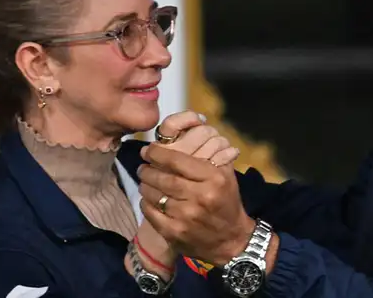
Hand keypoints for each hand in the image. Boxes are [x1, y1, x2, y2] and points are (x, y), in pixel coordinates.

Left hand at [127, 111, 240, 275]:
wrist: (230, 240)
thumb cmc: (226, 201)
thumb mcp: (225, 175)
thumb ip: (209, 154)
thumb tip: (186, 133)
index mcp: (213, 179)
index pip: (177, 161)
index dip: (158, 153)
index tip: (148, 150)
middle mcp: (200, 197)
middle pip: (163, 178)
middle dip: (148, 169)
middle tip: (142, 165)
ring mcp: (186, 217)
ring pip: (154, 195)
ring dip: (145, 185)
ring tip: (144, 180)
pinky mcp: (175, 233)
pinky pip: (151, 213)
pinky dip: (146, 203)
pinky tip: (148, 198)